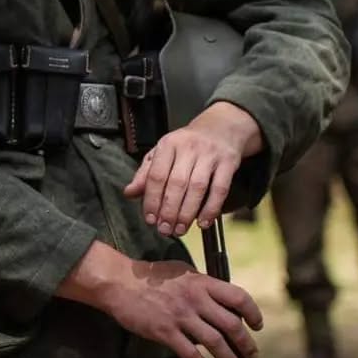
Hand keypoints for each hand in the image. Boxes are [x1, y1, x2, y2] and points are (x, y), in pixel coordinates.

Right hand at [57, 242, 262, 357]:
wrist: (118, 282)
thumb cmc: (150, 276)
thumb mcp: (181, 272)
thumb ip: (202, 285)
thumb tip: (222, 299)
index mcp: (201, 283)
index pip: (238, 297)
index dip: (253, 313)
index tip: (257, 326)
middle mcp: (195, 299)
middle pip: (231, 324)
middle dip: (246, 344)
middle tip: (251, 355)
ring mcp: (180, 316)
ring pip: (215, 342)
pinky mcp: (165, 331)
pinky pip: (190, 355)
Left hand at [124, 100, 263, 236]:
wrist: (221, 128)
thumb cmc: (187, 144)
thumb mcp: (162, 153)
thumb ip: (145, 173)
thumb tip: (128, 193)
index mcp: (168, 144)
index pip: (156, 175)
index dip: (152, 199)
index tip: (150, 218)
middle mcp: (188, 148)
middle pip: (177, 184)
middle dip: (169, 210)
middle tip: (165, 229)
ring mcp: (210, 155)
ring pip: (198, 188)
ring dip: (188, 213)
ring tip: (180, 229)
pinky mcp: (228, 163)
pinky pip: (220, 189)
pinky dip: (211, 208)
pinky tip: (203, 222)